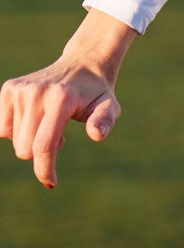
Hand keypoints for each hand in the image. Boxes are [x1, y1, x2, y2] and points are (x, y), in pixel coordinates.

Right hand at [0, 10, 135, 187]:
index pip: (44, 145)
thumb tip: (96, 135)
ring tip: (49, 124)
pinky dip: (16, 131)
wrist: (82, 64)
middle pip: (25, 148)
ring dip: (31, 141)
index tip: (50, 183)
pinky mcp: (9, 89)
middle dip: (40, 154)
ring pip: (13, 140)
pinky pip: (1, 127)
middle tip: (60, 137)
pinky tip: (35, 120)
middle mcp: (36, 92)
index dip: (44, 170)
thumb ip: (104, 121)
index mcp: (60, 99)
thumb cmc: (96, 93)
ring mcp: (19, 89)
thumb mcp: (109, 106)